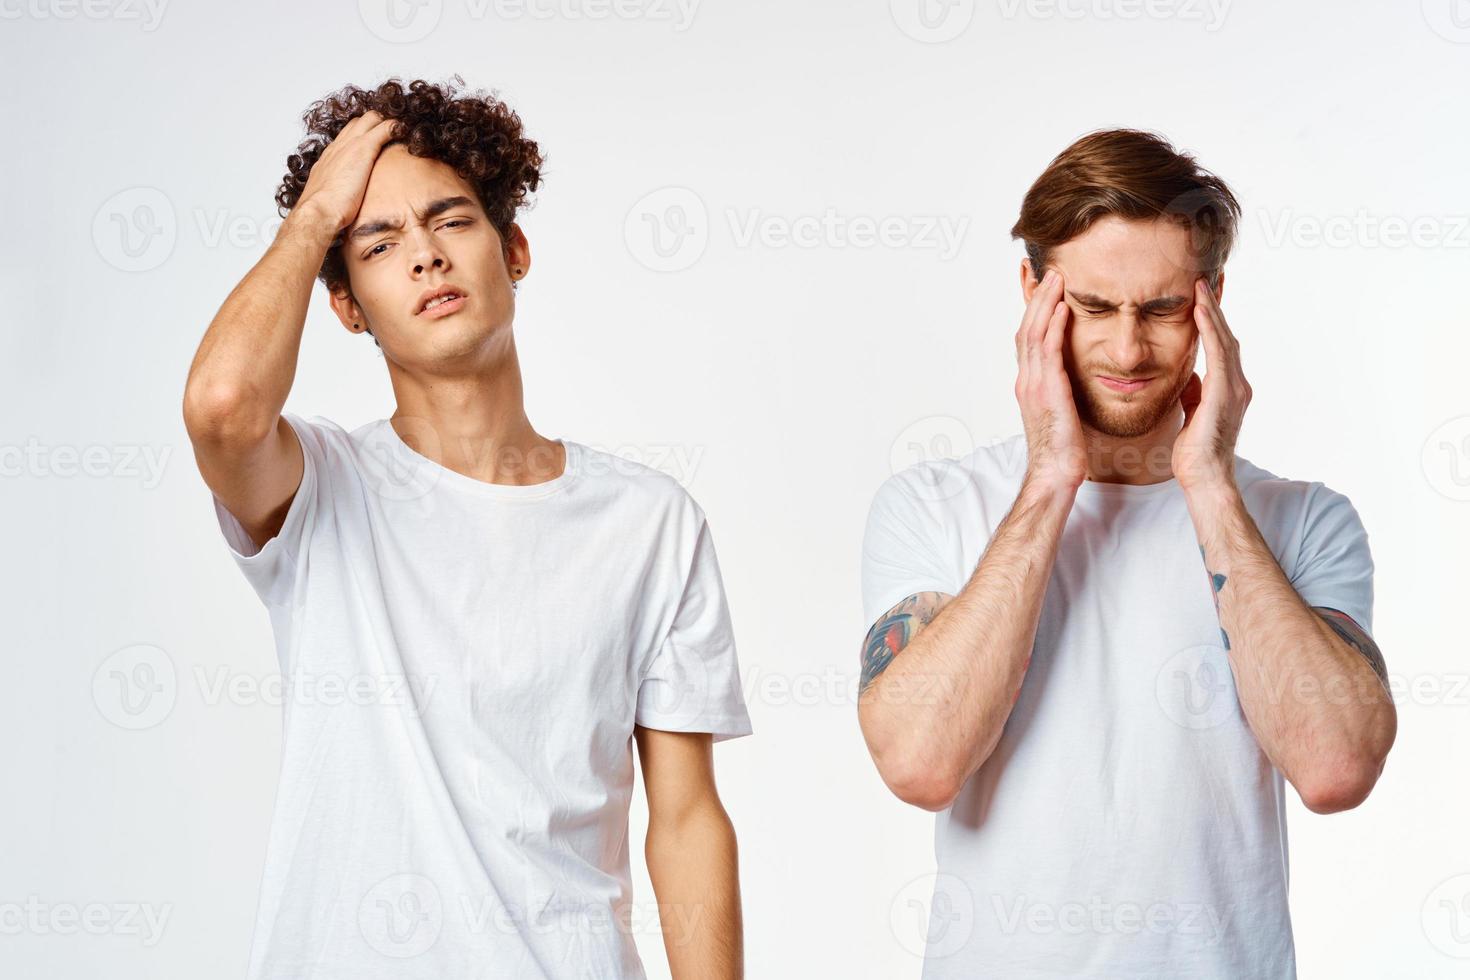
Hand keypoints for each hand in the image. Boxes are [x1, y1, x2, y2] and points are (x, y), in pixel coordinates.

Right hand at [292, 110, 400, 236]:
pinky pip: (385, 127)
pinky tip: (405, 132)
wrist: (319, 211)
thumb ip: (335, 198)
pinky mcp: (364, 148)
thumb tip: (340, 210)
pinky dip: (396, 127)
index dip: (361, 136)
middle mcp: (338, 147)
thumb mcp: (327, 200)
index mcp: (329, 159)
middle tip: (390, 135)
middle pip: (357, 123)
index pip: (345, 138)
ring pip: (370, 119)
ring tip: (400, 132)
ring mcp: (351, 145)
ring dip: (385, 123)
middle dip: (374, 124)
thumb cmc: (323, 212)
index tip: (374, 143)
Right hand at [1015, 269, 1086, 494]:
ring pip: (1034, 333)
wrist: (1055, 475)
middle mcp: (1027, 380)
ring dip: (1045, 303)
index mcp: (1029, 384)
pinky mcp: (1048, 391)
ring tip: (1057, 278)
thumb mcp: (1062, 414)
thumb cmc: (1063, 452)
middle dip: (1035, 298)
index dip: (1034, 311)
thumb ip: (1063, 392)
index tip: (1042, 287)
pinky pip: (1049, 351)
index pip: (1028, 338)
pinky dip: (1054, 326)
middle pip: (1026, 328)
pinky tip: (1064, 308)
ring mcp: (1034, 385)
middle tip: (1046, 271)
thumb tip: (1075, 381)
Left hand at [1174, 277, 1251, 493]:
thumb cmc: (1195, 452)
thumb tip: (1190, 378)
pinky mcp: (1225, 393)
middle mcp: (1237, 384)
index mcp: (1228, 388)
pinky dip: (1210, 330)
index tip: (1202, 295)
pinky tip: (1200, 311)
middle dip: (1215, 307)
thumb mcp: (1192, 414)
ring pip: (1225, 339)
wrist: (1204, 477)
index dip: (1212, 320)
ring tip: (1201, 285)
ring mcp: (1235, 388)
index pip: (1220, 345)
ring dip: (1212, 311)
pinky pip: (1219, 353)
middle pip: (1226, 336)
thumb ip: (1194, 394)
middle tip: (1205, 278)